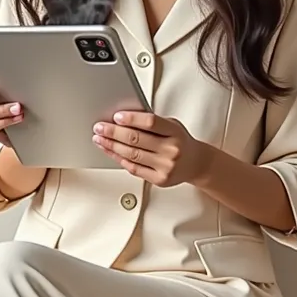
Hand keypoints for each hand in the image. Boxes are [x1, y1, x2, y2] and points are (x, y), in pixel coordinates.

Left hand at [92, 111, 208, 186]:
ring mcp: (165, 166)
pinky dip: (119, 159)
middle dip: (114, 132)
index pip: (150, 122)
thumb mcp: (172, 125)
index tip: (116, 116)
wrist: (196, 163)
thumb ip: (152, 123)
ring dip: (112, 146)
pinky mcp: (159, 179)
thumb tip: (124, 118)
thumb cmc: (180, 141)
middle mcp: (171, 149)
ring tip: (100, 139)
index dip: (132, 118)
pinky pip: (134, 168)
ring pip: (132, 154)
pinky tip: (110, 152)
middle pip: (136, 139)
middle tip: (100, 127)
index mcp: (174, 132)